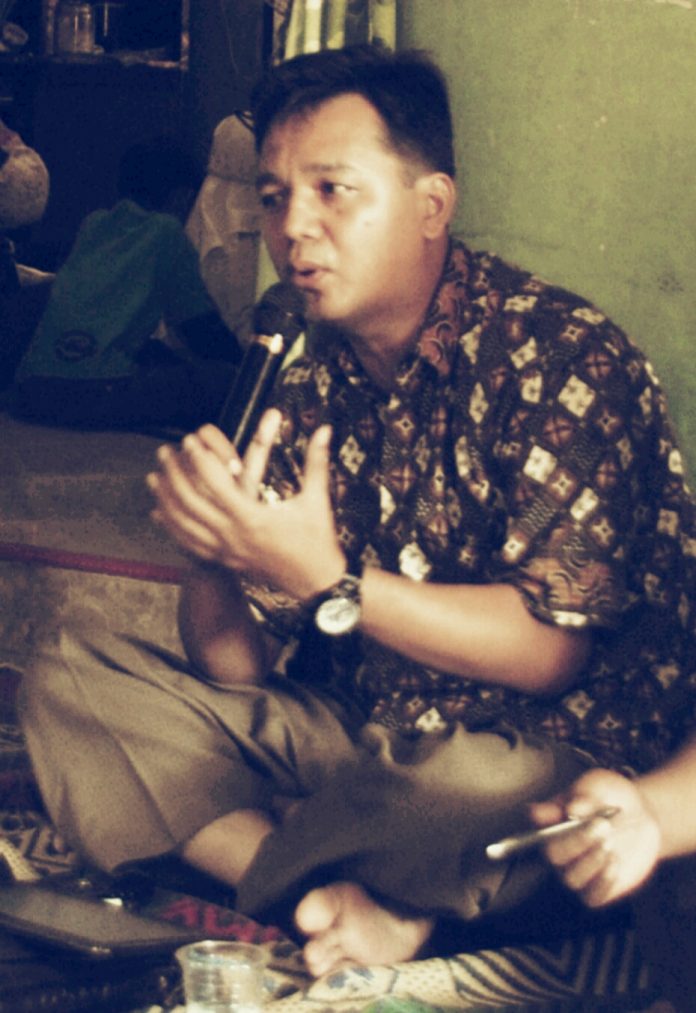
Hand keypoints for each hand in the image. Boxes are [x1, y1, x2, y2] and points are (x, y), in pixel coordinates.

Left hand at [147, 409, 345, 599]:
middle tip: (164, 452)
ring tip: (154, 477)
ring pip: (183, 524)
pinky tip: (159, 513)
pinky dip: (171, 527)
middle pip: (189, 501)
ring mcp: (226, 550)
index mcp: (253, 517)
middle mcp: (233, 535)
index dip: (198, 458)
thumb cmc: (317, 541)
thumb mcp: (317, 500)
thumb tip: (326, 430)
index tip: (189, 440)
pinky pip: (189, 543)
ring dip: (165, 499)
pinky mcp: (225, 560)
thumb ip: (317, 462)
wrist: (315, 583)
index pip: (214, 482)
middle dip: (173, 474)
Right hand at [529, 767, 661, 906]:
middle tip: (600, 825)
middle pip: (553, 856)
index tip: (557, 814)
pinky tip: (615, 862)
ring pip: (572, 879)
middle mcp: (559, 848)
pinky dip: (603, 882)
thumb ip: (585, 795)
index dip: (538, 822)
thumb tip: (572, 808)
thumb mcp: (599, 786)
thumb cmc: (612, 797)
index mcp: (552, 821)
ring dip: (592, 861)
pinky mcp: (598, 888)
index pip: (534, 824)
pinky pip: (592, 897)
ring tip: (610, 843)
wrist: (642, 815)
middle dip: (577, 842)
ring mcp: (577, 870)